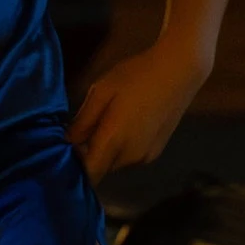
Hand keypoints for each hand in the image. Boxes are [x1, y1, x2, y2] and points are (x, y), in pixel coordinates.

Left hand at [67, 39, 208, 182]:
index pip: (89, 174)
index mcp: (114, 141)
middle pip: (101, 168)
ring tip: (105, 122)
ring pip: (115, 162)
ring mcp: (146, 156)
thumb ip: (83, 121)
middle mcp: (130, 156)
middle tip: (81, 130)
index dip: (74, 167)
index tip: (65, 150)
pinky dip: (121, 147)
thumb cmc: (136, 76)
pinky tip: (124, 123)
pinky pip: (129, 157)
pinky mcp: (156, 151)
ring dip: (105, 151)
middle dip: (88, 155)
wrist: (180, 70)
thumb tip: (68, 141)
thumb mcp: (102, 91)